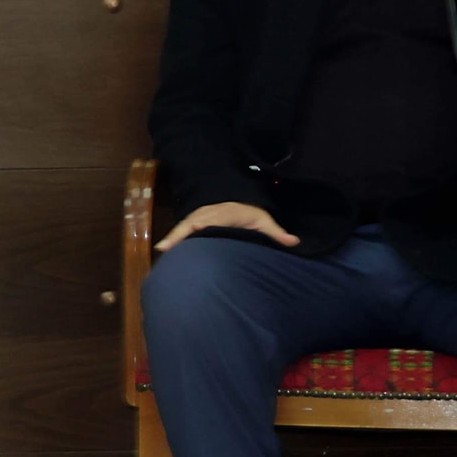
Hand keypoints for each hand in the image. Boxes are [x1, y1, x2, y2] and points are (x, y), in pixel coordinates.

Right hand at [157, 202, 298, 251]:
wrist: (238, 204)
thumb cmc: (250, 215)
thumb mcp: (264, 220)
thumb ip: (276, 232)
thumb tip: (294, 241)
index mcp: (222, 214)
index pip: (208, 220)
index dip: (198, 227)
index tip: (194, 232)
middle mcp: (207, 215)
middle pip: (189, 224)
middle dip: (178, 235)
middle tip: (165, 249)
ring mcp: (198, 218)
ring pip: (183, 228)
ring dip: (173, 239)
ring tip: (162, 252)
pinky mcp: (194, 224)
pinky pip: (183, 231)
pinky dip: (174, 240)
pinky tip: (165, 251)